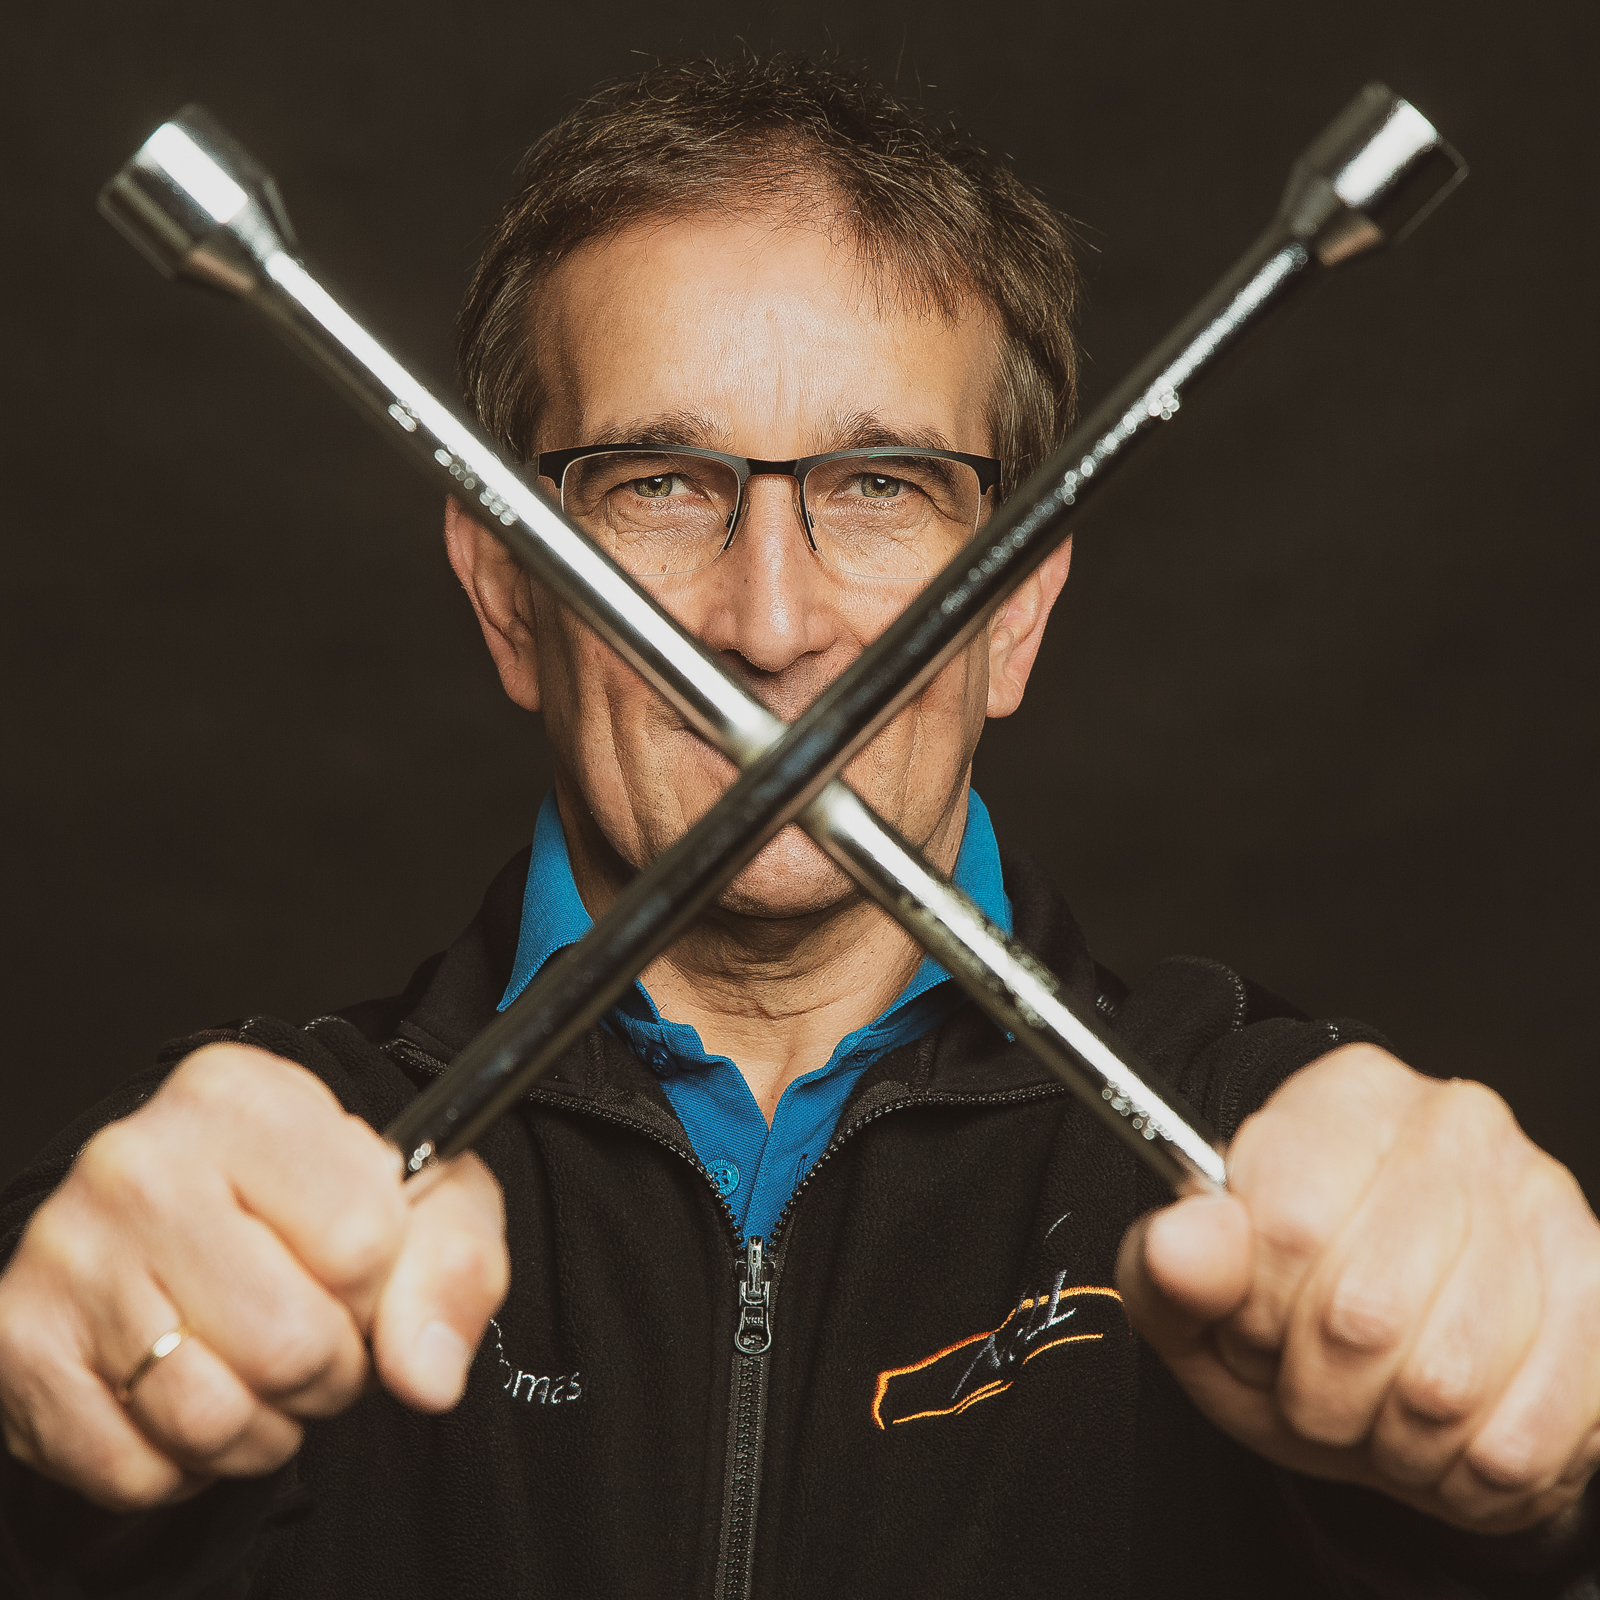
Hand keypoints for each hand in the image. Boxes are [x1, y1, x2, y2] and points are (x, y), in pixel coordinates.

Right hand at [0, 1044, 507, 1511]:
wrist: (205, 1226)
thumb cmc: (321, 1205)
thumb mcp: (426, 1204)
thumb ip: (452, 1270)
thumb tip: (426, 1369)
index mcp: (244, 1099)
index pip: (359, 1240)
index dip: (379, 1285)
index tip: (362, 1267)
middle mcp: (139, 1161)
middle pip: (287, 1342)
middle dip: (329, 1370)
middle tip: (318, 1335)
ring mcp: (68, 1253)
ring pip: (208, 1418)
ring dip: (262, 1427)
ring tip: (262, 1370)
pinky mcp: (20, 1344)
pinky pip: (133, 1468)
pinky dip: (184, 1462)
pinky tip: (195, 1390)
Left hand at [1117, 1043, 1599, 1532]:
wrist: (1387, 1341)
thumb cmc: (1287, 1300)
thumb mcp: (1198, 1285)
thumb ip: (1171, 1263)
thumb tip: (1184, 1241)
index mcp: (1343, 1098)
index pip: (1287, 1226)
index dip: (1257, 1314)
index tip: (1251, 1330)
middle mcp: (1454, 1126)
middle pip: (1366, 1312)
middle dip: (1319, 1390)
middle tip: (1311, 1384)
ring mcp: (1542, 1204)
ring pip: (1449, 1385)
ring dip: (1391, 1438)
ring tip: (1373, 1409)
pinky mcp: (1599, 1294)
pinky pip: (1526, 1436)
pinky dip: (1466, 1472)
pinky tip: (1438, 1437)